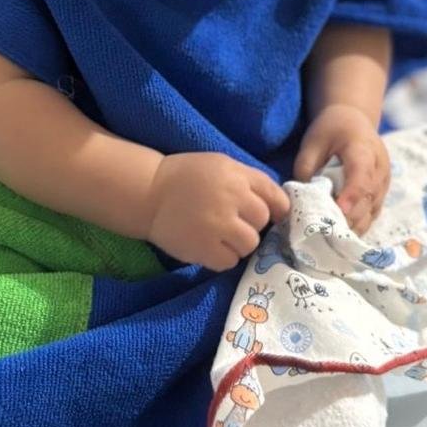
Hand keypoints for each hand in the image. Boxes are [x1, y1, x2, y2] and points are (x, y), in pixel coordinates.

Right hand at [144, 152, 289, 270]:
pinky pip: (230, 261)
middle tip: (233, 222)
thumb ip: (248, 181)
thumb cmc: (186, 177)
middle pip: (262, 221)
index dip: (277, 208)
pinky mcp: (205, 249)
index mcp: (237, 175)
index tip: (272, 215)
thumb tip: (278, 206)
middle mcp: (232, 198)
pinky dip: (222, 257)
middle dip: (251, 224)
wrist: (147, 193)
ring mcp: (218, 225)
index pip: (275, 196)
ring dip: (239, 243)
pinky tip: (209, 245)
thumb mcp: (220, 166)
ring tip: (220, 236)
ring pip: (250, 244)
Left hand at [293, 103, 390, 234]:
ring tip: (331, 237)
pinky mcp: (381, 194)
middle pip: (368, 198)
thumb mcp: (312, 142)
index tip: (339, 210)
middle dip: (348, 217)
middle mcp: (380, 168)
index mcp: (363, 149)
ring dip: (353, 225)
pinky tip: (340, 233)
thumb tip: (302, 199)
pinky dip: (357, 225)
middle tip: (325, 231)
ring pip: (371, 211)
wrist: (353, 121)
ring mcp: (383, 183)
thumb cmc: (331, 130)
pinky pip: (371, 214)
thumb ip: (306, 168)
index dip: (352, 194)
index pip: (361, 174)